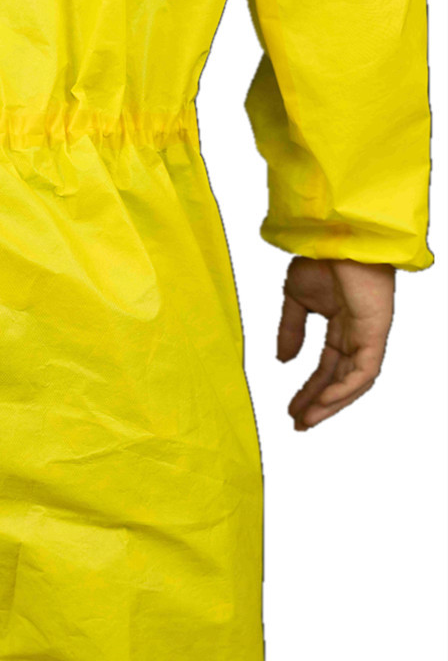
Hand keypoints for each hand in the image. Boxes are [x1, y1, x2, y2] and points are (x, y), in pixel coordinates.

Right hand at [277, 256, 394, 430]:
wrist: (335, 236)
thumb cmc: (320, 257)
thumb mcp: (296, 299)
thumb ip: (290, 331)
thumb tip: (283, 361)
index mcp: (342, 325)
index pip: (327, 367)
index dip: (309, 390)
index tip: (291, 410)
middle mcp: (358, 334)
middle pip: (340, 380)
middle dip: (319, 404)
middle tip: (299, 424)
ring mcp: (369, 334)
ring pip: (354, 382)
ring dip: (331, 404)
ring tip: (308, 420)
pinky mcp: (376, 332)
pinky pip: (364, 371)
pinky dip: (345, 390)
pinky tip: (325, 402)